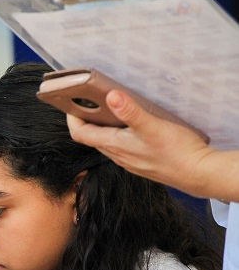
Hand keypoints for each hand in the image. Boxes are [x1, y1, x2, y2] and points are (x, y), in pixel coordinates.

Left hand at [67, 89, 220, 198]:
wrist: (198, 174)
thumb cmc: (176, 152)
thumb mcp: (151, 126)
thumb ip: (130, 111)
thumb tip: (110, 96)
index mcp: (115, 145)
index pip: (80, 134)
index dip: (72, 119)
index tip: (71, 104)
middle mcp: (117, 155)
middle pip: (91, 138)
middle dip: (85, 120)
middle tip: (88, 102)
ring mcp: (128, 161)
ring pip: (106, 142)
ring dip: (102, 127)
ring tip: (108, 110)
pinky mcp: (140, 162)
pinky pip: (120, 148)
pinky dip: (117, 135)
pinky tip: (130, 126)